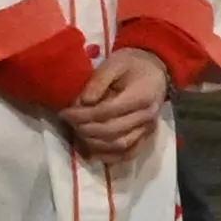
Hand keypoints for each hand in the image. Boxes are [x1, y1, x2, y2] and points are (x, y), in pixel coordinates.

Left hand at [52, 47, 171, 161]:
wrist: (156, 69)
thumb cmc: (132, 64)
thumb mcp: (115, 63)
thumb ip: (99, 80)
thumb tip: (84, 102)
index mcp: (140, 96)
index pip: (106, 112)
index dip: (82, 115)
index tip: (64, 113)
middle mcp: (147, 116)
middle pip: (111, 131)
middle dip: (85, 129)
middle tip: (68, 123)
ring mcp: (148, 129)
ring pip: (119, 145)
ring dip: (94, 144)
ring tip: (76, 134)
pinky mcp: (146, 136)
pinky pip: (129, 154)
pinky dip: (109, 157)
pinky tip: (91, 153)